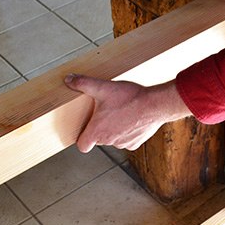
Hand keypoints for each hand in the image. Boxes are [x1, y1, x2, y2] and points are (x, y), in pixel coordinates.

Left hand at [64, 75, 191, 151]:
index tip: (85, 128)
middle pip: (99, 139)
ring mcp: (123, 143)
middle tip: (106, 112)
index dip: (82, 137)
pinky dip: (128, 132)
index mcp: (97, 131)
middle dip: (101, 127)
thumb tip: (69, 79)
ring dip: (115, 129)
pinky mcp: (136, 143)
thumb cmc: (130, 98)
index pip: (82, 145)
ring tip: (121, 112)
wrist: (155, 104)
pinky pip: (127, 140)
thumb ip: (83, 83)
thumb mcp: (103, 87)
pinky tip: (132, 119)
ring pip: (113, 139)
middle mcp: (109, 141)